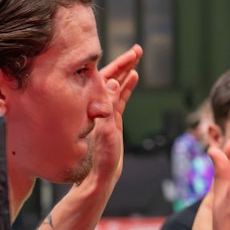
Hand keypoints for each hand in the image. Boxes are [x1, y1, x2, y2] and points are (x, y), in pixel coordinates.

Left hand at [87, 44, 141, 192]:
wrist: (96, 179)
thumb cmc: (97, 162)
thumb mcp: (104, 136)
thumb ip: (108, 111)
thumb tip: (112, 85)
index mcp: (91, 108)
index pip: (105, 80)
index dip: (119, 66)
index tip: (131, 55)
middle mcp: (96, 107)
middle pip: (111, 79)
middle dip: (124, 63)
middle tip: (138, 50)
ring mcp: (103, 112)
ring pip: (116, 86)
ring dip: (126, 72)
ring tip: (137, 58)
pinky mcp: (111, 120)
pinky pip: (119, 98)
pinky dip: (127, 87)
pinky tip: (133, 77)